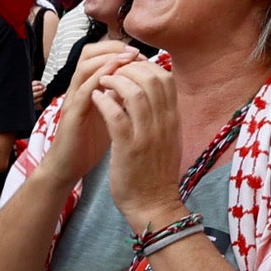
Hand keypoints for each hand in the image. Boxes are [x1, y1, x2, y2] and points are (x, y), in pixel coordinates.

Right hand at [39, 43, 144, 194]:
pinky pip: (83, 91)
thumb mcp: (110, 115)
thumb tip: (140, 85)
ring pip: (85, 67)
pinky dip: (98, 80)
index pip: (99, 55)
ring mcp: (73, 100)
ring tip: (128, 57)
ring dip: (107, 59)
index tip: (140, 53)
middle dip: (113, 47)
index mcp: (89, 87)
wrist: (68, 168)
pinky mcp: (71, 115)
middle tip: (135, 51)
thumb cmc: (89, 143)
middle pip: (89, 53)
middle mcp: (78, 89)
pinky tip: (114, 78)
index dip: (119, 49)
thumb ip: (119, 99)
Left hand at [86, 47, 187, 234]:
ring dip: (114, 80)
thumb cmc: (156, 172)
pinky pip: (117, 115)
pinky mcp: (129, 148)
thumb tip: (148, 91)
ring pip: (135, 92)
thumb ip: (161, 115)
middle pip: (151, 78)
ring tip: (102, 81)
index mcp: (173, 120)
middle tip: (111, 71)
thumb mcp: (167, 138)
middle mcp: (163, 123)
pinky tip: (97, 98)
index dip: (144, 65)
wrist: (153, 205)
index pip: (164, 78)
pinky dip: (105, 101)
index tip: (127, 67)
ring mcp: (147, 135)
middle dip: (128, 68)